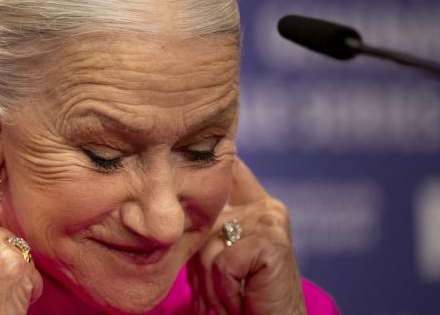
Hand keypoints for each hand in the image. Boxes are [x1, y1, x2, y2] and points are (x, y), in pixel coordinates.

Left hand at [188, 156, 305, 314]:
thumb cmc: (243, 299)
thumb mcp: (219, 256)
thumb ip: (205, 228)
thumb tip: (167, 201)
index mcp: (255, 205)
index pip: (230, 167)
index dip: (208, 158)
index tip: (188, 141)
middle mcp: (267, 207)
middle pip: (203, 219)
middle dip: (202, 262)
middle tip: (224, 288)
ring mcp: (271, 220)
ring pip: (209, 243)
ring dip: (214, 281)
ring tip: (235, 294)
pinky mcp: (272, 241)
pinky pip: (223, 262)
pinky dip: (226, 287)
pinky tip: (246, 294)